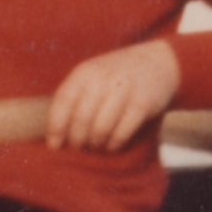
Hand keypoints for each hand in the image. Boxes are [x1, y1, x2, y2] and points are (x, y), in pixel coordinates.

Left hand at [48, 39, 181, 151]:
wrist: (158, 63)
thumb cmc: (117, 76)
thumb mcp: (93, 76)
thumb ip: (75, 97)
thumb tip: (54, 134)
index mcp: (85, 72)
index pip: (63, 101)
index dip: (56, 127)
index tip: (54, 146)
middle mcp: (103, 78)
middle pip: (81, 119)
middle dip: (76, 140)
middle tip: (78, 148)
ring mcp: (124, 90)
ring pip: (101, 129)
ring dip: (96, 144)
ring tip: (96, 146)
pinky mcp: (142, 103)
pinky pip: (122, 133)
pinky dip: (114, 144)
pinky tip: (112, 145)